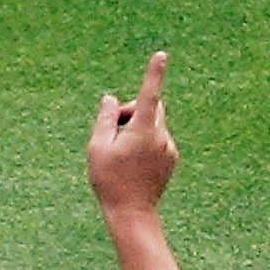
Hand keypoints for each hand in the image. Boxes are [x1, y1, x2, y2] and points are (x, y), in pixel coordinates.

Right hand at [87, 50, 178, 216]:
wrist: (132, 214)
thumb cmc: (110, 181)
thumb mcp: (97, 148)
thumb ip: (105, 119)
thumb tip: (111, 99)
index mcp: (142, 130)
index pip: (148, 94)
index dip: (154, 73)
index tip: (161, 55)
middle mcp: (160, 135)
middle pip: (151, 107)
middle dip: (133, 111)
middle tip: (113, 130)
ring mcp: (169, 147)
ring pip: (154, 124)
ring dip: (138, 128)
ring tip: (122, 153)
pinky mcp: (171, 158)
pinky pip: (159, 139)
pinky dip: (146, 143)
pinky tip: (134, 165)